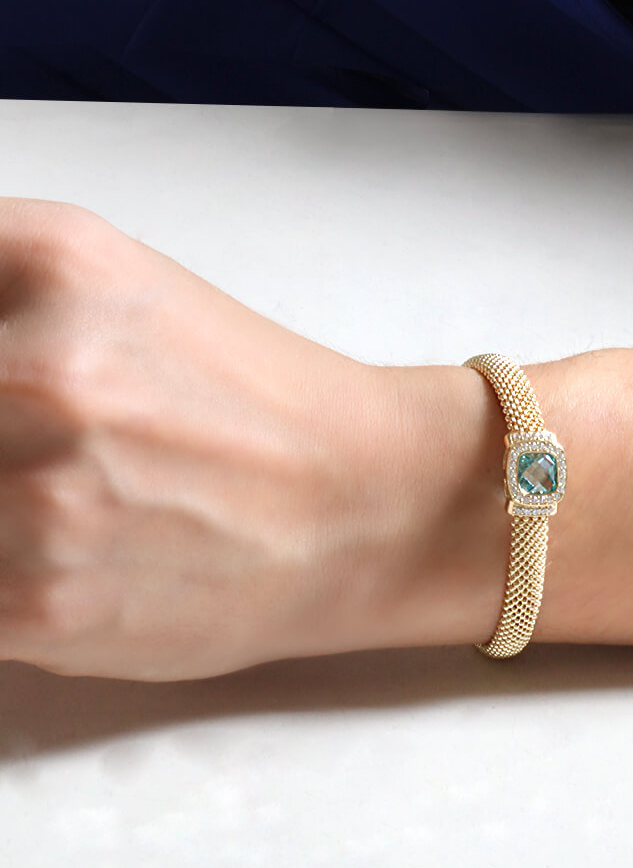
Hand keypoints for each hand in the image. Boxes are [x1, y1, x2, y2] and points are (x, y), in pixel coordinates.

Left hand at [0, 198, 413, 680]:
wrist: (362, 503)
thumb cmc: (254, 403)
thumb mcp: (116, 284)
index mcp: (60, 262)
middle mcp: (43, 368)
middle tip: (55, 446)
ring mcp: (37, 494)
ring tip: (76, 497)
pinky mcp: (36, 604)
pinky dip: (4, 568)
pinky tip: (66, 549)